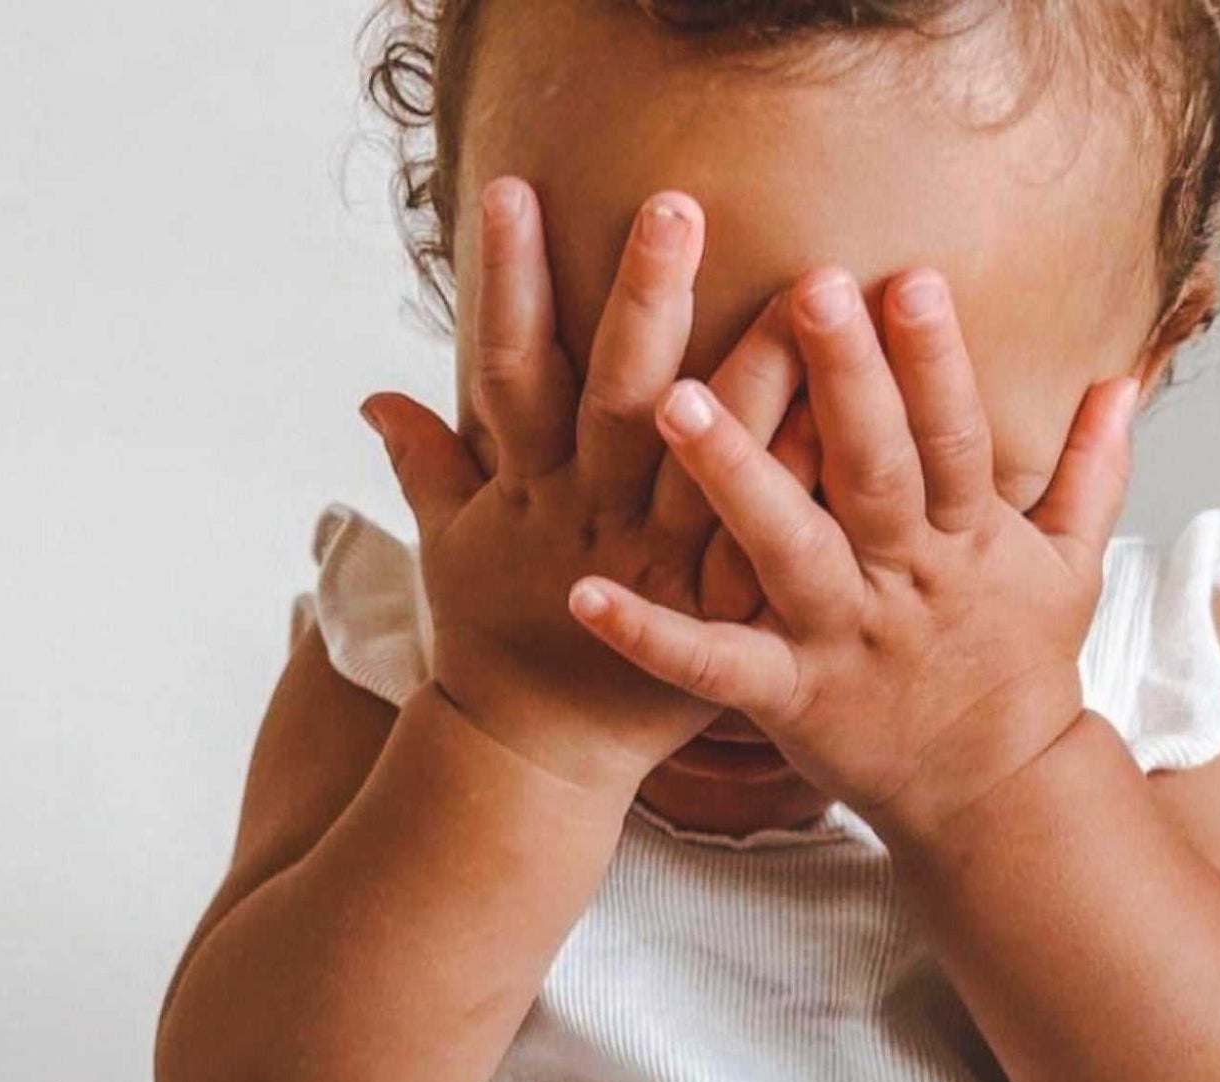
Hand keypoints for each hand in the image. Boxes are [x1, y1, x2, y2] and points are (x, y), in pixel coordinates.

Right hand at [360, 178, 819, 798]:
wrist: (535, 755)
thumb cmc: (496, 642)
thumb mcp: (451, 550)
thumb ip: (427, 466)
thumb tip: (372, 395)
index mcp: (530, 489)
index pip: (510, 369)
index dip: (507, 284)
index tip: (511, 188)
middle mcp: (594, 518)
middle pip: (617, 398)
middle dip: (643, 302)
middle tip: (676, 204)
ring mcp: (661, 568)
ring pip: (708, 470)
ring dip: (753, 383)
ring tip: (804, 294)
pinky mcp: (719, 619)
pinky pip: (763, 552)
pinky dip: (802, 497)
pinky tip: (847, 432)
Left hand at [562, 263, 1142, 834]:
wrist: (995, 798)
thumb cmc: (1020, 676)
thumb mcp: (1074, 572)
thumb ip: (1091, 472)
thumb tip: (1122, 378)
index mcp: (967, 540)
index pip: (954, 437)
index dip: (936, 361)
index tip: (909, 277)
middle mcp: (902, 579)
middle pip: (873, 471)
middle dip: (845, 381)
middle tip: (804, 288)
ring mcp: (841, 640)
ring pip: (787, 549)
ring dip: (735, 477)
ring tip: (676, 400)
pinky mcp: (787, 699)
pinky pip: (711, 665)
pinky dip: (651, 636)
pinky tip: (587, 596)